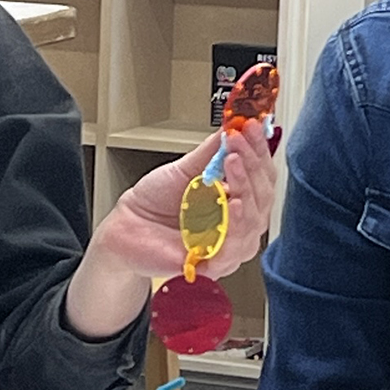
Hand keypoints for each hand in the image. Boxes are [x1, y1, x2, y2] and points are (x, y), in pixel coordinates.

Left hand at [65, 126, 276, 339]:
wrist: (126, 227)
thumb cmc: (153, 203)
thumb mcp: (185, 169)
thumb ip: (212, 153)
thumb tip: (234, 128)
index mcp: (236, 198)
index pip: (261, 175)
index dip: (259, 151)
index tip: (251, 127)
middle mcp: (238, 223)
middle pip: (263, 196)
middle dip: (253, 165)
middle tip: (239, 142)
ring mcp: (229, 243)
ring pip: (256, 220)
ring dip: (247, 187)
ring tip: (234, 163)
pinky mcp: (215, 262)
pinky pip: (237, 247)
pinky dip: (238, 224)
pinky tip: (236, 203)